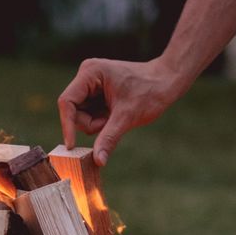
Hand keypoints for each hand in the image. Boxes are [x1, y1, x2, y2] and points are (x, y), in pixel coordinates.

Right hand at [57, 57, 186, 164]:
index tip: (72, 146)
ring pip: (81, 116)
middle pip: (73, 111)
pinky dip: (102, 121)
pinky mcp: (97, 93)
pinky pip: (90, 114)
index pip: (67, 102)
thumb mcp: (127, 117)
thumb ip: (109, 138)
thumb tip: (97, 161)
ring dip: (97, 123)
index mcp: (90, 73)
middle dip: (91, 123)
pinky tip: (116, 114)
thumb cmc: (150, 92)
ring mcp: (91, 84)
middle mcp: (87, 76)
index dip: (68, 125)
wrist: (168, 81)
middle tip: (112, 122)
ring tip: (117, 116)